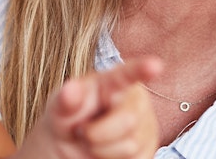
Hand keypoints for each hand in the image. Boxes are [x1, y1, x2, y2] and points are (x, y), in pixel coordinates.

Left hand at [21, 57, 162, 158]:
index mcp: (112, 82)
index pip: (128, 74)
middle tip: (82, 130)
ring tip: (93, 140)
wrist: (71, 147)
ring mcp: (145, 125)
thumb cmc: (68, 121)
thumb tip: (70, 88)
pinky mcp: (148, 149)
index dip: (142, 69)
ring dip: (102, 149)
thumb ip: (65, 100)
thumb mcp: (59, 109)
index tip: (155, 65)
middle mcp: (135, 100)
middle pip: (128, 120)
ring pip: (130, 146)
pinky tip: (106, 151)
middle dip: (97, 133)